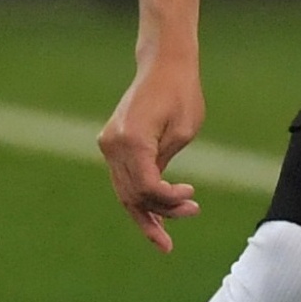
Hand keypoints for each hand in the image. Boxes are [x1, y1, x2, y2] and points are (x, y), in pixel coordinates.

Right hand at [98, 52, 208, 251]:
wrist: (164, 65)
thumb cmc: (182, 94)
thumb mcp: (183, 133)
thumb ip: (165, 167)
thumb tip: (155, 196)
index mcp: (132, 140)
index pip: (146, 188)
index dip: (168, 202)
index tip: (192, 197)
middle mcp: (113, 144)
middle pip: (132, 194)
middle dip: (159, 213)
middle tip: (191, 215)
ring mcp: (108, 143)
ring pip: (124, 191)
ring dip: (147, 212)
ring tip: (166, 236)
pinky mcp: (111, 142)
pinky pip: (123, 178)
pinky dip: (138, 196)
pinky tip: (154, 216)